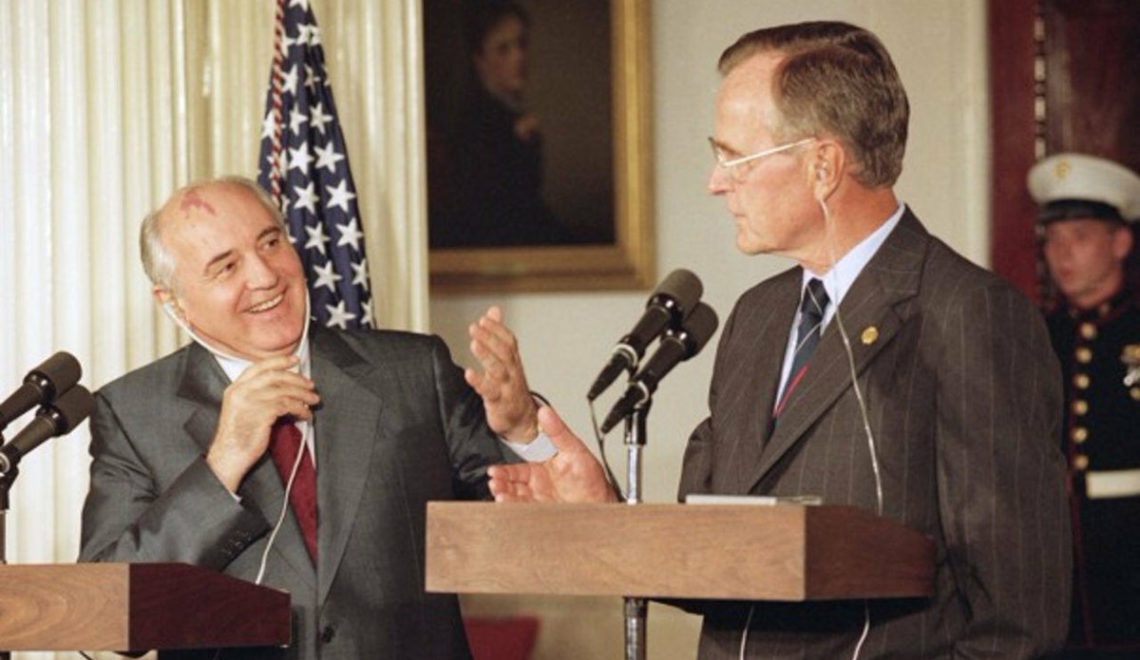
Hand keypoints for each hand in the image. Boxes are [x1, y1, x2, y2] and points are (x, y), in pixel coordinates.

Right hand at [207, 355, 319, 490]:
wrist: (228, 457)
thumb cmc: (237, 438)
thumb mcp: (242, 410)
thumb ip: (257, 396)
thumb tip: (285, 388)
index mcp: (235, 388)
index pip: (259, 366)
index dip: (279, 361)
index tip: (295, 360)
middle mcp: (241, 392)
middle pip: (274, 376)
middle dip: (297, 379)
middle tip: (310, 384)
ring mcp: (250, 402)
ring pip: (284, 390)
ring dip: (303, 395)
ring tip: (313, 400)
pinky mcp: (261, 413)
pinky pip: (287, 405)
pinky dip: (300, 409)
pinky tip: (305, 414)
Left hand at [465, 306, 537, 442]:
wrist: (523, 420)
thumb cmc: (511, 387)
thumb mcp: (506, 359)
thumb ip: (498, 334)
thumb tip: (494, 310)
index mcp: (513, 361)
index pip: (509, 341)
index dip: (498, 329)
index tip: (485, 319)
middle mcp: (512, 372)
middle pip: (504, 352)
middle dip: (490, 338)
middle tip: (475, 327)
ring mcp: (506, 387)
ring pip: (498, 369)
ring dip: (487, 356)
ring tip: (474, 344)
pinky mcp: (499, 402)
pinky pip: (489, 391)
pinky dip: (479, 382)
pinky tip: (469, 373)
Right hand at [488, 406, 616, 502]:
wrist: (602, 505)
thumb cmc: (593, 480)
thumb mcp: (575, 450)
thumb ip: (558, 431)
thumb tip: (545, 411)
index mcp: (544, 465)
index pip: (518, 466)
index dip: (505, 468)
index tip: (495, 469)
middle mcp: (540, 482)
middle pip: (512, 482)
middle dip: (500, 482)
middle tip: (494, 481)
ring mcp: (540, 498)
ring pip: (514, 496)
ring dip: (504, 494)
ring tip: (499, 492)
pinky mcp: (541, 512)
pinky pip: (522, 509)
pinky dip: (512, 507)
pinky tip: (507, 503)